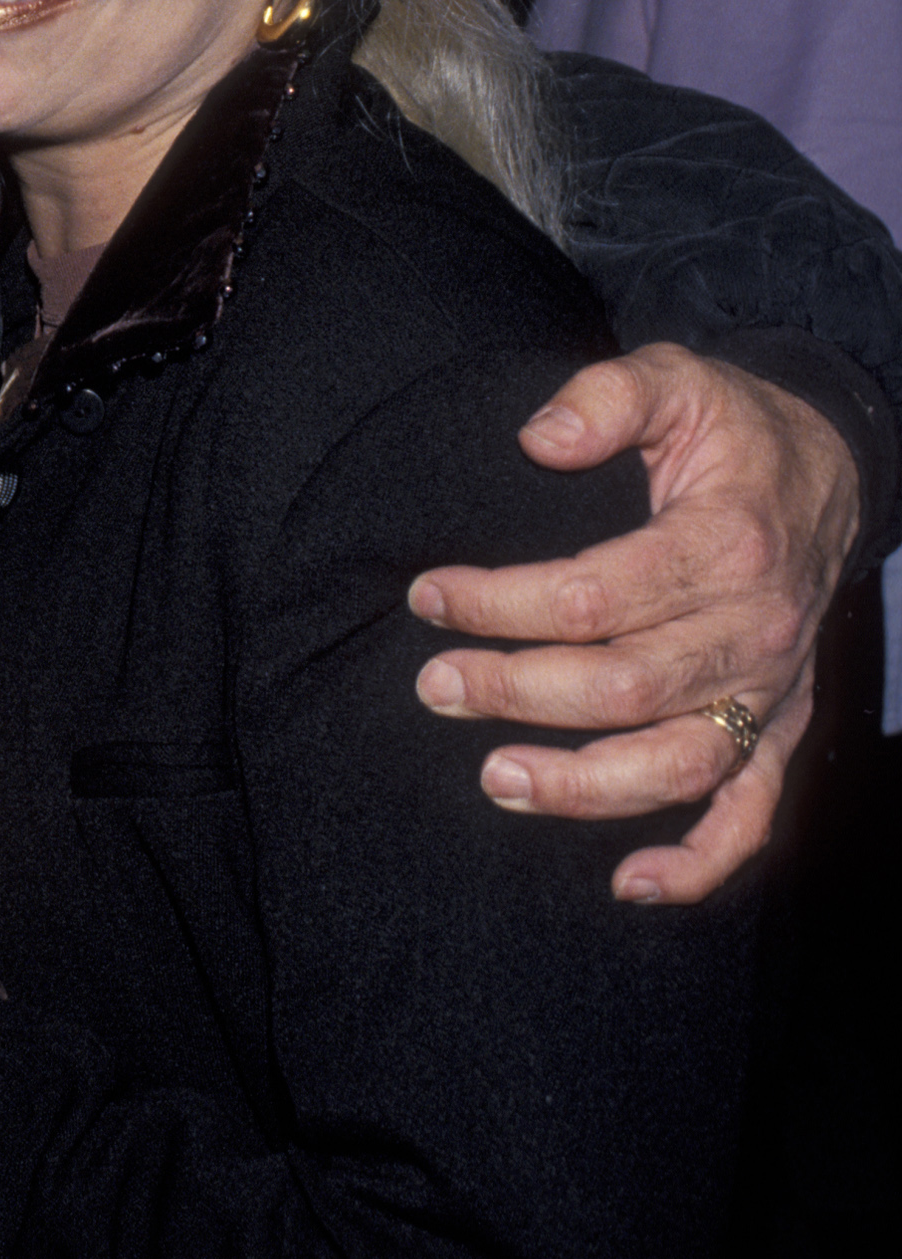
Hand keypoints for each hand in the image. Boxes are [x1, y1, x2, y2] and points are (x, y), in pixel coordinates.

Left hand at [406, 345, 858, 905]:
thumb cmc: (732, 429)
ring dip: (583, 785)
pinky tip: (625, 882)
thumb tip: (538, 438)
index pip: (596, 595)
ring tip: (495, 780)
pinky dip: (697, 861)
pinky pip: (751, 815)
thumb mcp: (676, 376)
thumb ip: (607, 395)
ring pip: (679, 763)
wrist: (829, 469)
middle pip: (625, 687)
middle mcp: (758, 630)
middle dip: (516, 691)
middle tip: (434, 685)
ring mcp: (772, 691)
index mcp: (728, 545)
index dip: (502, 602)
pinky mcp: (780, 729)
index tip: (428, 594)